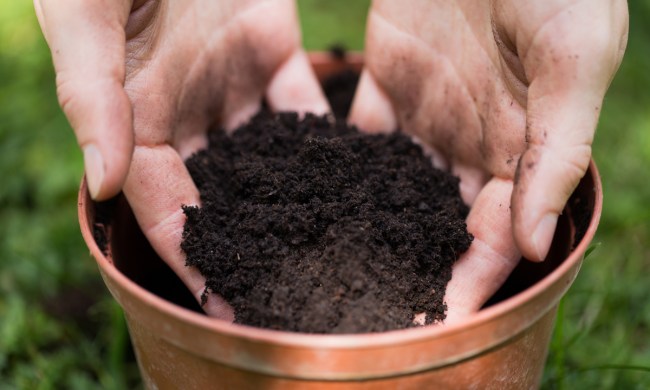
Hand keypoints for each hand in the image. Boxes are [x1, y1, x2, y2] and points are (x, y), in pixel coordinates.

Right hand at [35, 0, 328, 317]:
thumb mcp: (86, 15)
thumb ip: (94, 98)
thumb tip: (103, 185)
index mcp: (137, 114)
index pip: (166, 203)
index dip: (193, 255)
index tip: (227, 303)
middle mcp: (186, 108)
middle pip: (224, 192)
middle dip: (254, 242)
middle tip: (295, 290)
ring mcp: (230, 80)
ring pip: (269, 155)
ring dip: (298, 199)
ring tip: (336, 246)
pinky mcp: (270, 47)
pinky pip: (302, 101)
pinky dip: (325, 137)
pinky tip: (356, 173)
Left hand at [351, 0, 627, 321]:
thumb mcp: (572, 57)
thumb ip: (554, 152)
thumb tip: (535, 246)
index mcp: (520, 145)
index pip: (496, 232)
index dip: (470, 277)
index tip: (435, 319)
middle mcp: (470, 141)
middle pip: (436, 221)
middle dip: (408, 264)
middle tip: (366, 306)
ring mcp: (426, 113)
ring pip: (391, 186)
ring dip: (364, 225)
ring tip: (325, 267)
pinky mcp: (388, 81)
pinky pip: (357, 135)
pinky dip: (335, 166)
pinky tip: (306, 198)